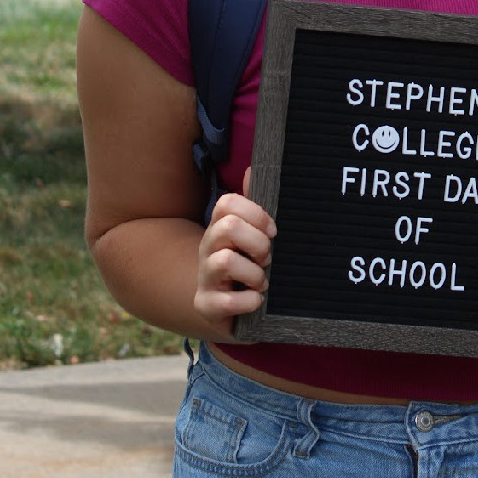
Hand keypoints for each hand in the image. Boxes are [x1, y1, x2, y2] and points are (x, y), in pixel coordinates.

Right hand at [193, 167, 276, 334]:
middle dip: (257, 242)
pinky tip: (256, 301)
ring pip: (224, 261)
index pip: (228, 203)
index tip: (272, 231)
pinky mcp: (206, 305)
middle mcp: (208, 248)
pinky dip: (248, 301)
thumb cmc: (246, 266)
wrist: (229, 309)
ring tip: (262, 282)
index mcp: (220, 227)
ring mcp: (204, 277)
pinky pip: (226, 301)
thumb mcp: (251, 236)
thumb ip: (253, 206)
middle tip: (267, 258)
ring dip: (253, 273)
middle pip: (228, 227)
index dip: (255, 214)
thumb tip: (252, 168)